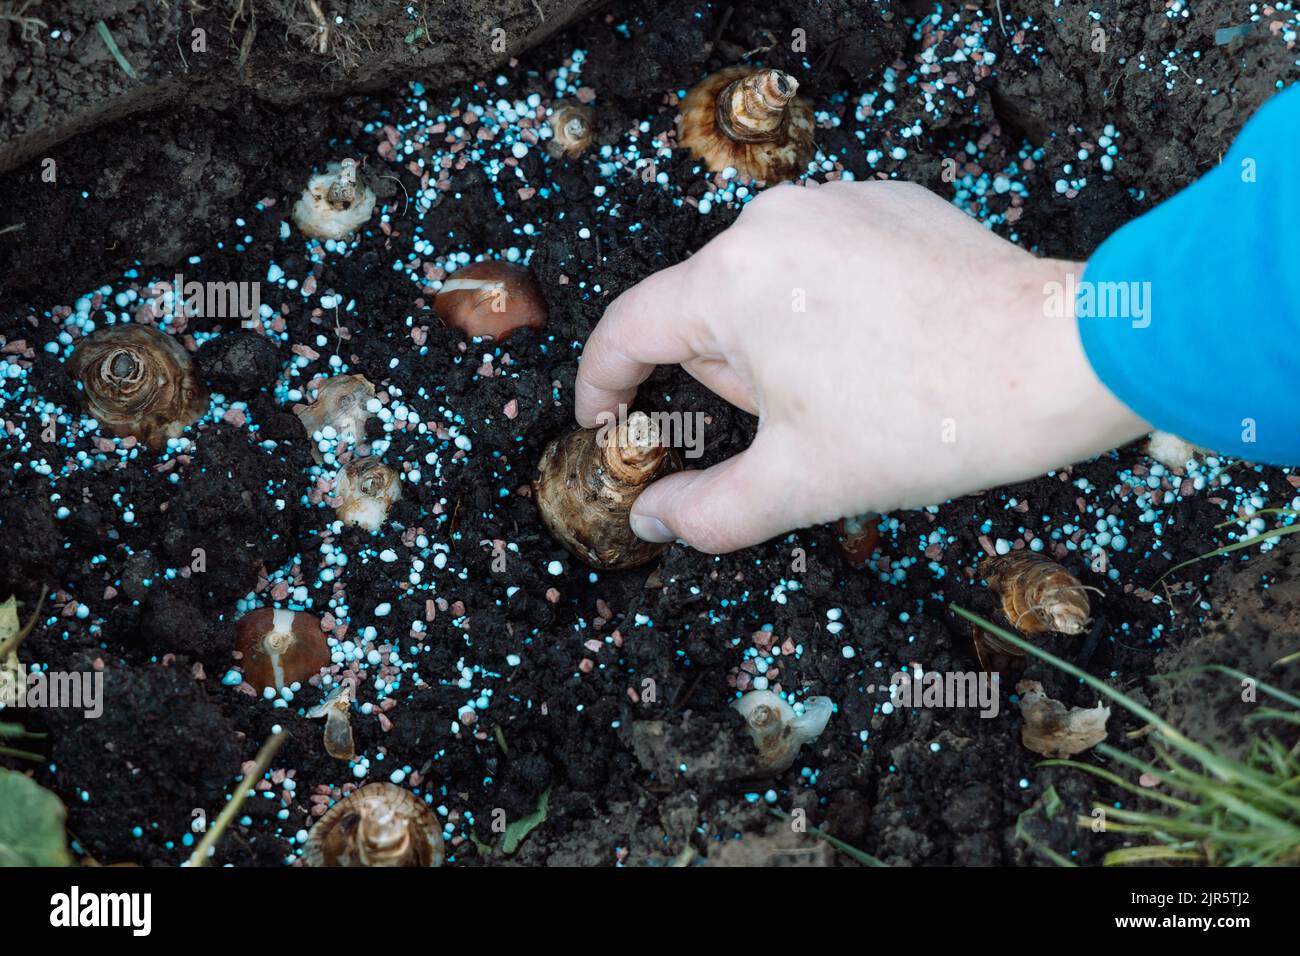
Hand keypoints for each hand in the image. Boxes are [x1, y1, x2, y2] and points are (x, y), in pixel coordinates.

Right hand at [574, 181, 1147, 553]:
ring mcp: (837, 201)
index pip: (630, 329)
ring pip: (766, 290)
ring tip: (855, 394)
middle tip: (798, 431)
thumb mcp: (798, 484)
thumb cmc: (925, 420)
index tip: (603, 422)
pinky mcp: (890, 204)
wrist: (1057, 363)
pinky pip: (824, 263)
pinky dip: (831, 312)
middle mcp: (774, 221)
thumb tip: (652, 522)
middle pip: (708, 315)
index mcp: (732, 280)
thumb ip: (705, 512)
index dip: (605, 385)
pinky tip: (884, 353)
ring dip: (782, 349)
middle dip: (733, 382)